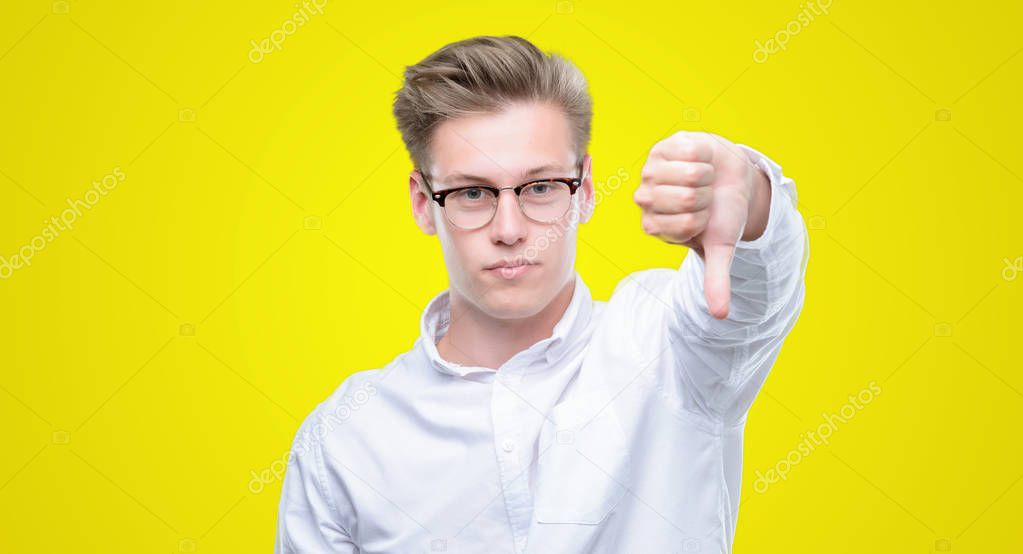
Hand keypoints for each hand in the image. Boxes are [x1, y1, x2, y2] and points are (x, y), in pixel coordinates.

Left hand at [633, 131, 767, 319]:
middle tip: (704, 197)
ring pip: (689, 174)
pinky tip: (699, 160)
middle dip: (707, 198)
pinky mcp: (662, 147)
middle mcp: (645, 199)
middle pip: (688, 198)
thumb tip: (721, 316)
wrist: (728, 178)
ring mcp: (650, 171)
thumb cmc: (720, 213)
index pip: (685, 224)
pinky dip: (704, 156)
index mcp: (653, 226)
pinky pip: (690, 152)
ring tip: (703, 179)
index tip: (702, 218)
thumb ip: (715, 280)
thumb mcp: (720, 246)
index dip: (703, 219)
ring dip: (706, 176)